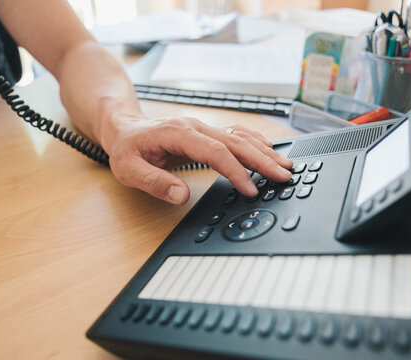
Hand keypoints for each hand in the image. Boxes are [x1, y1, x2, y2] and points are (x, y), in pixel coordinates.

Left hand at [106, 116, 293, 204]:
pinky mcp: (207, 132)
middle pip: (236, 142)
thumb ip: (154, 182)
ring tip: (285, 164)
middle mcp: (196, 127)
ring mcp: (203, 127)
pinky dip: (255, 143)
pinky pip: (235, 135)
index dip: (235, 171)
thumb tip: (180, 195)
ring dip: (264, 150)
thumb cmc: (127, 149)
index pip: (215, 151)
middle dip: (262, 159)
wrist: (125, 128)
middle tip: (284, 175)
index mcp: (179, 133)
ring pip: (240, 137)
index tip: (250, 189)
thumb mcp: (129, 169)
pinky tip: (269, 149)